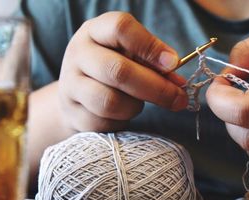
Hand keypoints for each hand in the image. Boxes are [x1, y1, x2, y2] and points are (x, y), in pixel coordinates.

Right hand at [56, 11, 186, 132]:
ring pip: (111, 102)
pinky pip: (103, 123)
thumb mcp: (130, 56)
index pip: (121, 28)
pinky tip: (122, 114)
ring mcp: (70, 85)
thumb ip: (154, 64)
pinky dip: (121, 122)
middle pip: (118, 71)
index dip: (150, 46)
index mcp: (94, 31)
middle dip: (155, 88)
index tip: (173, 64)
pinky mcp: (72, 113)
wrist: (76, 94)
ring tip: (138, 104)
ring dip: (135, 107)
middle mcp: (78, 54)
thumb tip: (178, 83)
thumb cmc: (111, 68)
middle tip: (178, 98)